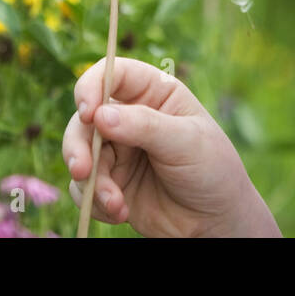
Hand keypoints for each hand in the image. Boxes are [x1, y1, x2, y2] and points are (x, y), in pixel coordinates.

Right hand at [62, 56, 279, 236]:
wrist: (216, 220)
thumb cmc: (212, 169)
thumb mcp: (186, 142)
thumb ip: (145, 126)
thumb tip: (100, 115)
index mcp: (152, 93)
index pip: (112, 74)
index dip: (92, 86)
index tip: (88, 112)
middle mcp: (129, 117)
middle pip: (85, 118)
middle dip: (78, 144)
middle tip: (83, 169)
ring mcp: (117, 151)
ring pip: (79, 153)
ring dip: (91, 180)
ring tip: (115, 202)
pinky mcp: (110, 182)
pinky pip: (84, 188)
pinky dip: (95, 202)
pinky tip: (121, 213)